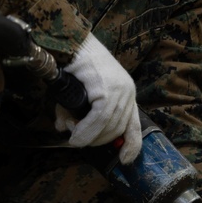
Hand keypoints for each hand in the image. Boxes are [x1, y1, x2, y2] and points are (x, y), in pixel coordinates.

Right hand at [55, 34, 142, 162]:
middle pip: (116, 130)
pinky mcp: (107, 90)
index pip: (135, 126)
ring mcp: (119, 91)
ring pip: (106, 127)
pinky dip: (84, 130)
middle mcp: (128, 92)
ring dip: (86, 135)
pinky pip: (98, 120)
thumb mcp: (83, 93)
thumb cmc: (75, 65)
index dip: (131, 146)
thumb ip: (79, 114)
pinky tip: (74, 134)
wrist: (70, 42)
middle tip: (75, 137)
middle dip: (95, 140)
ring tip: (69, 131)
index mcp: (126, 93)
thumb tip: (66, 131)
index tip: (125, 160)